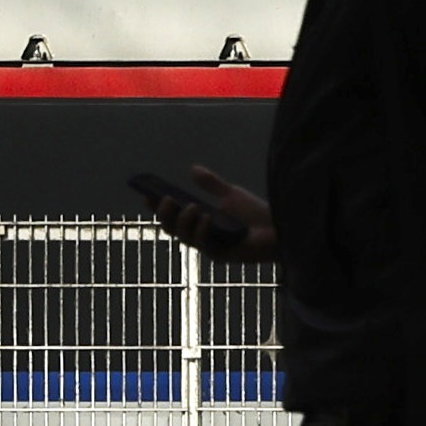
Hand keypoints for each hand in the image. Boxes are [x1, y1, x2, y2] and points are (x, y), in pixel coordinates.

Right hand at [145, 167, 274, 259]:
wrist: (279, 229)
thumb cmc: (256, 215)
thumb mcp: (230, 195)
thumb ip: (211, 184)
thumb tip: (192, 169)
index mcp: (201, 223)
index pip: (173, 216)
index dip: (158, 207)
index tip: (147, 194)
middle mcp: (202, 237)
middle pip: (172, 229)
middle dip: (165, 214)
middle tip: (165, 199)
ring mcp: (210, 248)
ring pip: (184, 237)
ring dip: (184, 221)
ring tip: (192, 205)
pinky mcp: (221, 256)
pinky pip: (203, 244)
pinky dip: (202, 230)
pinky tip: (206, 218)